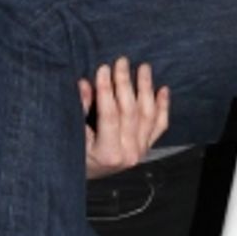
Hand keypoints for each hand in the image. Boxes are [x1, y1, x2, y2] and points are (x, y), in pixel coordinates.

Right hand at [79, 58, 170, 178]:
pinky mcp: (147, 147)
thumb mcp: (73, 137)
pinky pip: (159, 125)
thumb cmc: (76, 156)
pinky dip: (163, 107)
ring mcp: (141, 151)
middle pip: (130, 112)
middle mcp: (129, 154)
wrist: (89, 174)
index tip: (103, 69)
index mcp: (108, 154)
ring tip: (144, 68)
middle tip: (122, 61)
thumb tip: (84, 84)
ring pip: (147, 115)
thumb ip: (80, 111)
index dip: (106, 90)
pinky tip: (163, 90)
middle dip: (125, 84)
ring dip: (146, 89)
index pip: (109, 115)